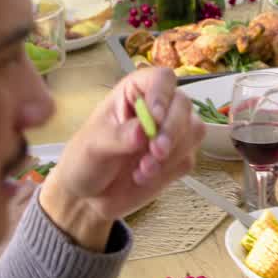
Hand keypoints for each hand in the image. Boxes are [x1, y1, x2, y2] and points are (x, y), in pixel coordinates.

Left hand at [40, 68, 204, 249]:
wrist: (89, 197)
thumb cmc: (85, 161)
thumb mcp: (93, 146)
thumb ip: (118, 136)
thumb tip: (143, 131)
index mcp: (134, 92)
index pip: (161, 79)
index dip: (162, 94)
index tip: (155, 118)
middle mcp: (158, 107)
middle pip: (183, 104)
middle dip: (171, 130)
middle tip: (155, 151)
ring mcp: (170, 132)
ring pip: (193, 131)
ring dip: (172, 153)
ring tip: (142, 171)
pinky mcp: (178, 157)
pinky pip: (188, 157)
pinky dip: (169, 169)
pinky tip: (144, 177)